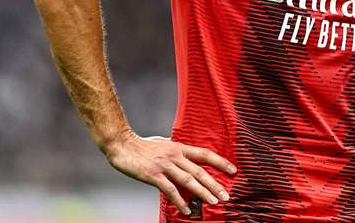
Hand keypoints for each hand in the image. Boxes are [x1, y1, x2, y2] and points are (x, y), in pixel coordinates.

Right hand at [103, 129, 236, 215]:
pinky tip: (186, 210)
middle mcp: (175, 155)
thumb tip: (188, 162)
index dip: (220, 162)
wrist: (122, 144)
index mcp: (179, 147)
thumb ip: (177, 153)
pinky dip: (180, 201)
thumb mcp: (164, 145)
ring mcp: (164, 165)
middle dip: (214, 184)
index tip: (233, 171)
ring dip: (202, 192)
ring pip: (188, 180)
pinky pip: (170, 190)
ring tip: (213, 202)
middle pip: (199, 170)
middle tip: (226, 195)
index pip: (204, 154)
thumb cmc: (143, 146)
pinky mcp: (153, 175)